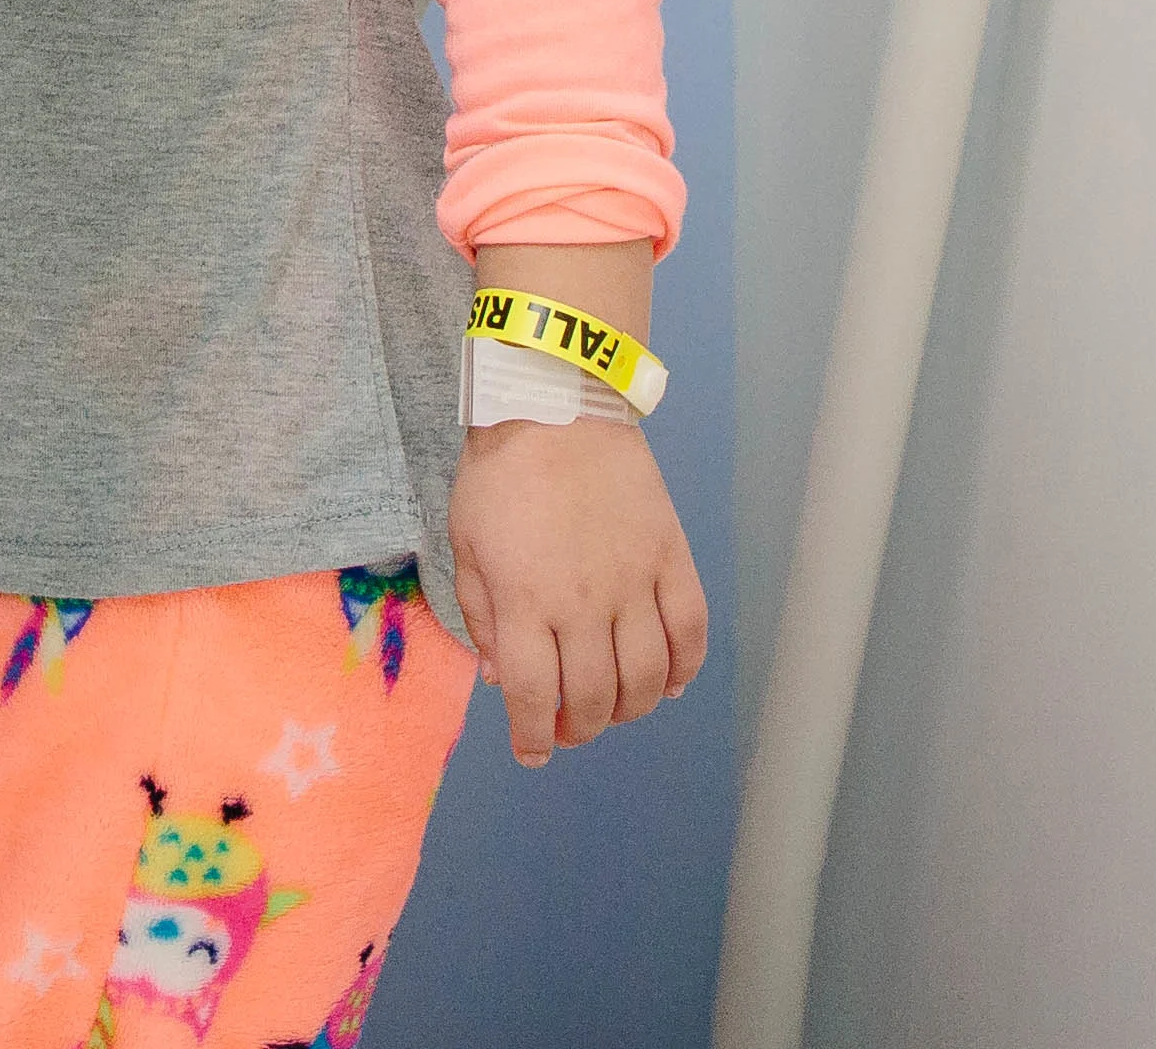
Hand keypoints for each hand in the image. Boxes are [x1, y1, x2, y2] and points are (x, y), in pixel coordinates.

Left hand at [448, 417, 709, 766]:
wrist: (555, 404)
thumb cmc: (499, 472)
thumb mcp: (465, 542)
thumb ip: (483, 615)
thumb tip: (502, 678)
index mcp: (527, 601)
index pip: (533, 695)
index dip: (531, 736)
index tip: (531, 752)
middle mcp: (586, 604)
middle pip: (595, 698)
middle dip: (578, 728)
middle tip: (566, 728)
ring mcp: (636, 584)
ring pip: (647, 680)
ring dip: (629, 710)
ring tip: (611, 709)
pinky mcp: (672, 560)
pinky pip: (690, 634)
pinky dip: (683, 671)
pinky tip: (665, 684)